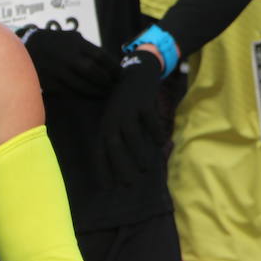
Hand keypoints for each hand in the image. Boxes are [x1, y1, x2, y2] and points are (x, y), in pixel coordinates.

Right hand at [18, 26, 115, 96]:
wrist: (26, 47)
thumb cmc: (54, 42)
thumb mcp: (71, 37)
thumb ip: (87, 47)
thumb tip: (106, 61)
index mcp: (77, 44)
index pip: (101, 57)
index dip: (114, 68)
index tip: (120, 74)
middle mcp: (68, 57)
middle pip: (94, 72)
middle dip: (107, 81)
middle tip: (115, 86)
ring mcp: (58, 71)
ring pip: (82, 85)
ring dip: (96, 91)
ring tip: (105, 93)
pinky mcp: (49, 82)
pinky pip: (69, 91)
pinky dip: (81, 94)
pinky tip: (88, 95)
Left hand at [97, 50, 165, 184]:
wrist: (137, 72)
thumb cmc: (126, 101)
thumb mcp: (115, 118)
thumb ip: (117, 136)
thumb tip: (121, 162)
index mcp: (105, 125)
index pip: (100, 151)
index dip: (102, 169)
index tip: (107, 188)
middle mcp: (113, 119)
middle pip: (114, 147)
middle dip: (120, 167)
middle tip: (128, 184)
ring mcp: (128, 110)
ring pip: (131, 136)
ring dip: (137, 154)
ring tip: (145, 169)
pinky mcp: (143, 102)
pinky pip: (149, 121)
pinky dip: (155, 133)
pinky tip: (161, 143)